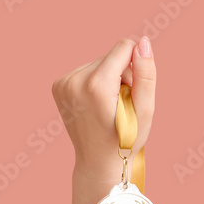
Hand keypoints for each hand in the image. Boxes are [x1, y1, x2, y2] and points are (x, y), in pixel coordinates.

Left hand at [51, 37, 155, 182]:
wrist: (97, 161)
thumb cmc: (127, 138)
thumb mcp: (145, 109)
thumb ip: (146, 73)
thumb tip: (142, 42)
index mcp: (96, 85)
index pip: (124, 47)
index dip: (135, 65)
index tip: (133, 90)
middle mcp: (74, 80)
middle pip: (111, 55)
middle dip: (122, 74)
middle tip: (121, 104)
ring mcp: (63, 83)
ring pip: (98, 62)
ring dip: (108, 78)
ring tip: (108, 106)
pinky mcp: (58, 85)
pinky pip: (86, 70)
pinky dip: (95, 82)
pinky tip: (96, 103)